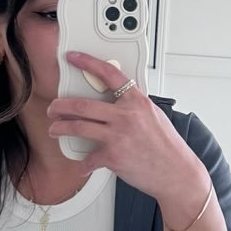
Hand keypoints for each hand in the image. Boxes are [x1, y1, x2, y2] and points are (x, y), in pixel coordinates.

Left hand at [46, 51, 204, 202]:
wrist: (176, 172)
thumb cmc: (166, 146)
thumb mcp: (153, 115)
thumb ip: (134, 106)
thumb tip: (116, 100)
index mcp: (137, 101)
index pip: (110, 74)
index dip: (88, 63)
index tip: (73, 58)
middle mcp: (126, 116)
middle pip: (82, 105)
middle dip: (60, 106)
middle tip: (53, 108)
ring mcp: (118, 136)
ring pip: (78, 127)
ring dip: (60, 128)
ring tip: (55, 129)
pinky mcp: (113, 156)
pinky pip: (89, 158)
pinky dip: (83, 163)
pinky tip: (82, 164)